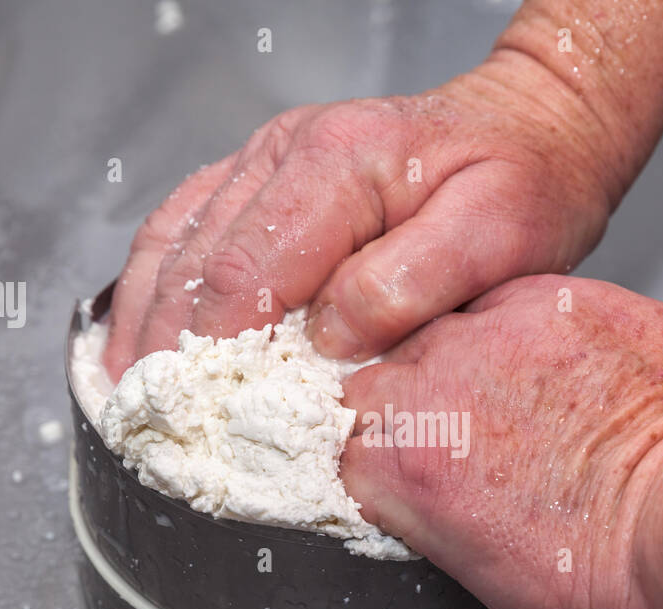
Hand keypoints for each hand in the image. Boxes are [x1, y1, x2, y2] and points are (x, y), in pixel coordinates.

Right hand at [102, 55, 624, 379]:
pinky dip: (155, 285)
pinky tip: (142, 332)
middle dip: (162, 351)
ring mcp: (266, 160)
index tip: (196, 422)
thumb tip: (327, 340)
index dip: (211, 357)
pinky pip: (185, 226)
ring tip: (126, 395)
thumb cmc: (526, 182)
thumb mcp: (497, 237)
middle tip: (148, 428)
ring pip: (173, 242)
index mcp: (338, 166)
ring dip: (143, 321)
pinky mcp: (264, 177)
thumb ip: (407, 286)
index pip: (245, 273)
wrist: (535, 126)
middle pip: (193, 263)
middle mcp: (286, 152)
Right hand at [339, 276, 662, 608]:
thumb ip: (429, 503)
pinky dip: (544, 329)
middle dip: (422, 391)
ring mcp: (493, 333)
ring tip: (537, 400)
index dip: (377, 437)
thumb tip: (442, 478)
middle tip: (477, 428)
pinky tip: (583, 373)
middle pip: (389, 365)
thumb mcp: (477, 570)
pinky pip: (527, 300)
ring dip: (479, 353)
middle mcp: (430, 385)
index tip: (406, 452)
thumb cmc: (601, 578)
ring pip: (454, 321)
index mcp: (396, 462)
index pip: (340, 426)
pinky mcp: (557, 299)